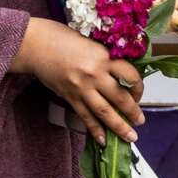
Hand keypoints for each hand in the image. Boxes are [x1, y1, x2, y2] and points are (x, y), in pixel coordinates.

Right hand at [11, 18, 143, 144]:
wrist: (37, 45)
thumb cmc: (63, 38)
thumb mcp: (91, 44)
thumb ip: (105, 59)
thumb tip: (120, 77)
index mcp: (104, 57)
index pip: (130, 76)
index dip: (138, 87)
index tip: (138, 93)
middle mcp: (95, 74)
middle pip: (120, 98)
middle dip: (133, 112)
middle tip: (140, 121)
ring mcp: (82, 88)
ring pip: (105, 112)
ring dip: (119, 126)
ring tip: (130, 137)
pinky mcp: (69, 97)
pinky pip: (85, 116)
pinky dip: (95, 129)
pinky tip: (103, 139)